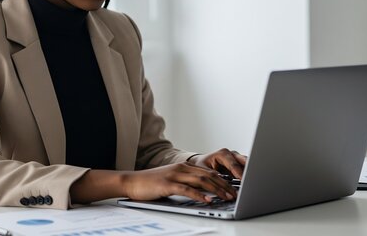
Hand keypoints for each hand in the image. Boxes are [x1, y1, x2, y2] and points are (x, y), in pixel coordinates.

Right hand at [121, 162, 235, 202]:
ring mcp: (174, 175)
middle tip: (235, 194)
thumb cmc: (152, 184)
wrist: (132, 182)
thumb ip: (187, 183)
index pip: (209, 172)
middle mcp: (181, 168)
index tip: (233, 188)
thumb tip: (204, 192)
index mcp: (184, 166)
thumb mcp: (172, 180)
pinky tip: (208, 200)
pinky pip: (187, 189)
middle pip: (208, 175)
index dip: (223, 180)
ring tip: (226, 197)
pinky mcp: (167, 184)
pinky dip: (199, 195)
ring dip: (216, 190)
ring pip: (201, 181)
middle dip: (224, 185)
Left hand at [188, 148, 247, 178]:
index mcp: (223, 154)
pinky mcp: (239, 165)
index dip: (239, 174)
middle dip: (248, 172)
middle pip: (244, 162)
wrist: (201, 164)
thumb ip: (214, 177)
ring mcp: (237, 159)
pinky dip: (247, 176)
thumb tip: (223, 184)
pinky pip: (246, 170)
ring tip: (251, 184)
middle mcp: (231, 154)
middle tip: (250, 182)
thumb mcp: (205, 172)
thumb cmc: (201, 166)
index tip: (244, 181)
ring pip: (247, 165)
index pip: (233, 164)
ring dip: (249, 174)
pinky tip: (248, 184)